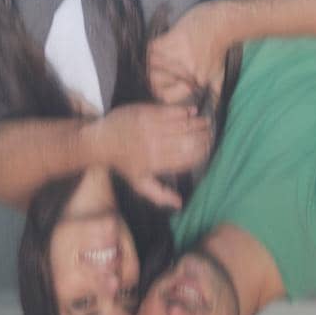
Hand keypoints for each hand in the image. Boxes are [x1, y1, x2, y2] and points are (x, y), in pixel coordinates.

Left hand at [90, 103, 212, 209]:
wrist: (102, 140)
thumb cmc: (123, 165)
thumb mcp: (139, 185)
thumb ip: (160, 195)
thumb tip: (180, 203)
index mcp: (156, 163)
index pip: (186, 159)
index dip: (201, 154)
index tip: (210, 151)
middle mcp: (155, 144)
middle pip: (187, 140)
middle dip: (204, 138)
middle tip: (213, 136)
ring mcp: (151, 126)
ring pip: (182, 124)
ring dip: (198, 123)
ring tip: (208, 124)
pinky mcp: (146, 111)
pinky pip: (170, 110)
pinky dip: (184, 111)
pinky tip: (193, 112)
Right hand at [147, 3, 226, 107]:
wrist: (222, 23)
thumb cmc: (220, 48)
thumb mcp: (219, 74)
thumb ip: (215, 94)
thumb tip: (212, 112)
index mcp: (196, 79)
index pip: (166, 96)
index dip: (167, 92)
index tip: (176, 83)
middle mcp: (185, 69)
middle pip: (154, 81)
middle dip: (158, 77)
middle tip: (168, 71)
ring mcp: (177, 53)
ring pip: (150, 63)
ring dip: (156, 61)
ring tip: (165, 58)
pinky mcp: (172, 38)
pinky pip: (153, 46)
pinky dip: (155, 46)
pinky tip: (164, 45)